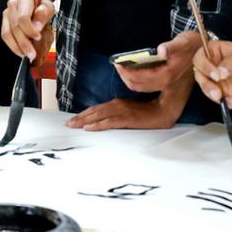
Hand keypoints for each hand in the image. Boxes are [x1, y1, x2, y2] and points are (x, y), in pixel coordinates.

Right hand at [0, 0, 55, 60]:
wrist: (36, 2)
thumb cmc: (42, 6)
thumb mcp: (49, 8)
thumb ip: (43, 15)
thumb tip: (36, 27)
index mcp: (24, 1)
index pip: (22, 18)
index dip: (29, 30)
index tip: (38, 37)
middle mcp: (13, 6)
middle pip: (14, 28)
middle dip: (24, 43)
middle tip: (32, 54)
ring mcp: (7, 14)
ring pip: (7, 34)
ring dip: (17, 47)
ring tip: (26, 54)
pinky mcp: (4, 22)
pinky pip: (5, 36)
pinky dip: (13, 46)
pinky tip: (21, 51)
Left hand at [66, 85, 188, 131]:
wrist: (164, 110)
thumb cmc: (148, 112)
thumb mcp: (130, 111)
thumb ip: (119, 112)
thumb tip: (107, 118)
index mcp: (117, 103)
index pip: (96, 108)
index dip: (84, 114)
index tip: (73, 120)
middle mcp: (117, 104)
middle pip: (94, 111)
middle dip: (80, 118)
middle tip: (68, 124)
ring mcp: (122, 111)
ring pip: (99, 116)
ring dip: (84, 121)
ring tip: (74, 126)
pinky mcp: (127, 119)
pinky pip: (109, 122)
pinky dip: (98, 125)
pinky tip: (89, 128)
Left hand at [116, 29, 199, 92]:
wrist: (205, 52)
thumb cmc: (192, 45)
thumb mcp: (183, 42)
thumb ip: (171, 47)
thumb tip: (161, 50)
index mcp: (168, 75)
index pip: (141, 78)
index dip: (126, 71)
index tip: (117, 63)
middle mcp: (166, 83)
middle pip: (138, 86)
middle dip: (124, 76)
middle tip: (117, 65)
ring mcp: (166, 84)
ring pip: (141, 88)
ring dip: (129, 79)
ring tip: (123, 67)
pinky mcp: (166, 82)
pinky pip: (146, 85)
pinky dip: (136, 80)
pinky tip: (134, 70)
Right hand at [191, 39, 231, 109]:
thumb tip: (220, 71)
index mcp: (213, 51)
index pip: (200, 57)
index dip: (205, 66)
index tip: (216, 75)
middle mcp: (210, 65)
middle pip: (199, 74)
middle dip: (207, 85)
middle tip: (217, 92)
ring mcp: (213, 79)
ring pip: (205, 88)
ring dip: (213, 95)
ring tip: (226, 99)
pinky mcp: (218, 90)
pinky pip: (216, 98)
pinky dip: (224, 102)